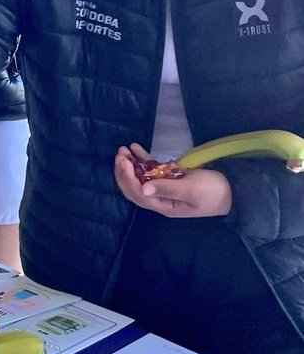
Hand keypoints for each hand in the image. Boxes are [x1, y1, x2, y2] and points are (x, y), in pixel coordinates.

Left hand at [115, 144, 232, 217]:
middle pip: (135, 187)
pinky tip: (135, 148)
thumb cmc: (213, 192)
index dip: (128, 179)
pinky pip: (151, 170)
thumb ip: (167, 189)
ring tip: (123, 149)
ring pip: (140, 177)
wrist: (233, 190)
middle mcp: (160, 198)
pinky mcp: (170, 178)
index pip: (138, 194)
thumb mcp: (191, 190)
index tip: (124, 162)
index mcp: (164, 206)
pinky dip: (142, 159)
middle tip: (120, 154)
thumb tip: (144, 189)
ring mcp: (164, 188)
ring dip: (130, 164)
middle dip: (124, 171)